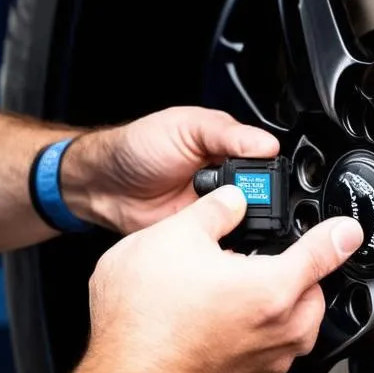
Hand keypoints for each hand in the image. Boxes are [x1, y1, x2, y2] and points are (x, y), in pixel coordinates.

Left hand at [63, 107, 278, 233]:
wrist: (104, 184)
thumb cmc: (138, 146)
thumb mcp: (185, 127)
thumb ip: (226, 134)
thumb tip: (266, 143)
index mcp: (227, 151)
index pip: (264, 165)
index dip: (269, 175)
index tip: (264, 183)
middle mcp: (225, 182)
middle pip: (260, 199)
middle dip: (256, 204)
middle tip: (240, 202)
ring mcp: (212, 211)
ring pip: (244, 224)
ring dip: (239, 224)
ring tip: (228, 219)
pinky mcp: (199, 236)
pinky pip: (221, 244)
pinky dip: (222, 244)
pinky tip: (218, 239)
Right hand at [83, 186, 364, 372]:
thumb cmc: (146, 315)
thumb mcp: (174, 234)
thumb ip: (215, 210)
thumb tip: (231, 201)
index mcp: (273, 288)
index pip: (324, 253)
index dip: (339, 234)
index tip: (348, 229)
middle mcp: (278, 329)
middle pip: (313, 292)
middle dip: (299, 271)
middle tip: (267, 254)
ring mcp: (263, 359)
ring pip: (294, 324)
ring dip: (280, 302)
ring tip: (244, 284)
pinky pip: (268, 347)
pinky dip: (258, 328)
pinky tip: (223, 314)